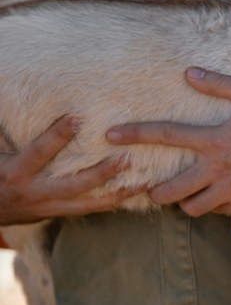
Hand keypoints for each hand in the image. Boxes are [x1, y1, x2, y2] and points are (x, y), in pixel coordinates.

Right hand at [0, 115, 135, 224]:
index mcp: (16, 171)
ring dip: (116, 192)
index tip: (77, 118)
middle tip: (126, 159)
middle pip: (73, 184)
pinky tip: (134, 193)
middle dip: (101, 173)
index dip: (57, 135)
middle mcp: (34, 192)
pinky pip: (88, 210)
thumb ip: (7, 131)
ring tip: (144, 181)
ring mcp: (47, 206)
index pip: (39, 152)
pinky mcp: (57, 213)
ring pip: (87, 203)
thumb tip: (9, 91)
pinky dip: (111, 202)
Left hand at [106, 68, 230, 216]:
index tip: (109, 136)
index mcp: (216, 140)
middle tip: (153, 186)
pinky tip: (217, 193)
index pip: (165, 135)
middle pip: (169, 189)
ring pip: (191, 207)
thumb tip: (190, 73)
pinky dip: (211, 204)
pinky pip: (216, 211)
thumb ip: (221, 85)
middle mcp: (218, 169)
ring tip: (186, 192)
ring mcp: (230, 191)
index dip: (134, 134)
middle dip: (154, 191)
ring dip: (184, 200)